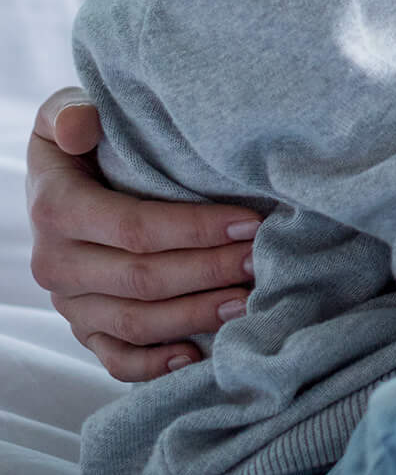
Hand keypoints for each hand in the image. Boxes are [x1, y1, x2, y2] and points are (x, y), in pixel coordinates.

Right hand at [26, 88, 258, 380]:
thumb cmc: (86, 136)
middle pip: (142, 279)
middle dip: (209, 272)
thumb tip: (83, 124)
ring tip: (247, 302)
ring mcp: (70, 302)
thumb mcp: (69, 110)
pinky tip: (195, 355)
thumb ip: (72, 111)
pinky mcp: (83, 327)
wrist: (63, 176)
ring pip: (134, 323)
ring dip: (194, 316)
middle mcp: (57, 263)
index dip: (194, 229)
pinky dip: (153, 364)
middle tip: (261, 263)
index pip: (134, 228)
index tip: (248, 222)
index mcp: (56, 209)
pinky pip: (114, 358)